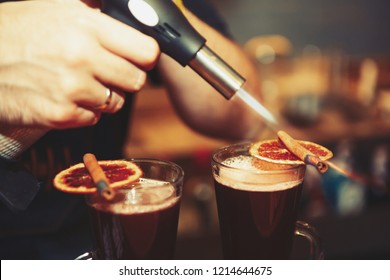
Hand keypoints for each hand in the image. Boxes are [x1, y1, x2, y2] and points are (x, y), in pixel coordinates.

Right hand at [0, 0, 158, 128]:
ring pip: (115, 102)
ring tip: (78, 82)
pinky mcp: (60, 115)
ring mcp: (71, 89)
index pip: (146, 51)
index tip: (138, 57)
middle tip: (106, 71)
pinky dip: (83, 111)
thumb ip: (95, 11)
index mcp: (86, 26)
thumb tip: (132, 10)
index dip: (145, 56)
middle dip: (125, 77)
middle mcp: (81, 57)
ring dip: (103, 96)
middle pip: (136, 81)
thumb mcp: (56, 7)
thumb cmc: (16, 31)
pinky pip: (93, 119)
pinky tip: (64, 96)